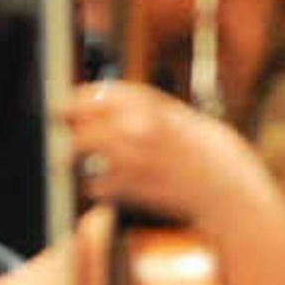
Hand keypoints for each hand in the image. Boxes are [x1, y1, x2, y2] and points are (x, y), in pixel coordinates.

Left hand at [62, 79, 276, 234]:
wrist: (222, 181)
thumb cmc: (193, 143)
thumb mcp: (166, 109)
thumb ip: (130, 103)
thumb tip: (87, 98)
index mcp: (144, 102)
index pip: (88, 95)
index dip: (71, 102)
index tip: (62, 108)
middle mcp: (133, 125)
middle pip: (76, 126)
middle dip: (67, 131)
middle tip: (67, 138)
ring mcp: (130, 158)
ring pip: (78, 155)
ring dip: (76, 158)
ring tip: (80, 161)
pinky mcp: (130, 188)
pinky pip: (94, 184)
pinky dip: (97, 184)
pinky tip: (110, 183)